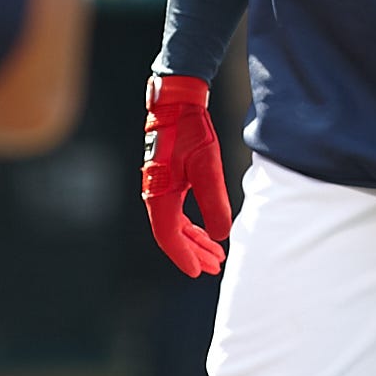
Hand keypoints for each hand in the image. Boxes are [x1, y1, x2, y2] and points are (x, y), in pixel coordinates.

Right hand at [142, 74, 231, 276]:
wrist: (177, 102)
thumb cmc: (190, 131)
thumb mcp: (207, 166)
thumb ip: (214, 201)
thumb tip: (221, 234)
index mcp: (160, 195)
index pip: (169, 236)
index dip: (185, 256)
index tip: (200, 272)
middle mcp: (155, 194)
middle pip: (173, 234)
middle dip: (194, 252)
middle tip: (215, 266)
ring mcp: (159, 187)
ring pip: (175, 224)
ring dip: (195, 240)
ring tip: (216, 253)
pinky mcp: (167, 179)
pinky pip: (176, 212)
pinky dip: (192, 224)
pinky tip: (206, 229)